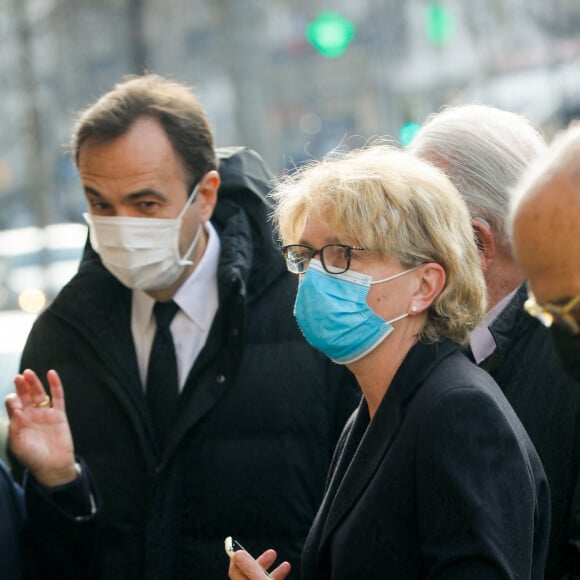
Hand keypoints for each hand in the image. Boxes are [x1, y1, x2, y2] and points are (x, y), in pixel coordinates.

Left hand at [5, 369, 76, 486]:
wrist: (53, 466)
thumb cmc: (33, 458)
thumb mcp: (18, 445)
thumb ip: (15, 428)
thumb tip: (16, 411)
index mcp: (19, 422)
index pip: (13, 404)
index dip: (12, 400)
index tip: (14, 402)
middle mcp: (31, 415)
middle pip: (25, 395)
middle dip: (21, 386)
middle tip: (19, 377)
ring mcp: (45, 413)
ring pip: (40, 394)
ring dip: (34, 383)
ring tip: (29, 373)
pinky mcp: (59, 414)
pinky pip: (58, 397)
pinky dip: (55, 384)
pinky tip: (51, 374)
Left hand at [228, 549, 290, 579]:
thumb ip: (250, 568)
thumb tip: (237, 553)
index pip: (234, 570)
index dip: (237, 556)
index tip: (240, 545)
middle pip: (249, 573)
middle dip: (262, 561)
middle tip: (273, 553)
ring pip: (261, 578)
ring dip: (273, 570)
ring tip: (286, 565)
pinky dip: (277, 577)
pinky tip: (287, 571)